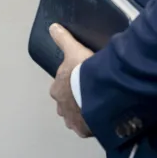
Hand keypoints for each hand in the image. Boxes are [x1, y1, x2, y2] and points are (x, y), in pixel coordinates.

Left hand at [49, 23, 93, 137]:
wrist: (98, 91)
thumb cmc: (83, 71)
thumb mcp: (74, 51)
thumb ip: (63, 39)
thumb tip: (53, 27)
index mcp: (57, 89)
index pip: (61, 89)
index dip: (71, 87)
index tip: (81, 84)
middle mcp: (61, 107)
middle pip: (67, 106)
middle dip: (76, 103)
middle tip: (91, 97)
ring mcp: (72, 120)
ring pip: (76, 118)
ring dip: (84, 115)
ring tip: (98, 109)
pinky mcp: (84, 131)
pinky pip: (87, 129)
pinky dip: (94, 126)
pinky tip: (103, 120)